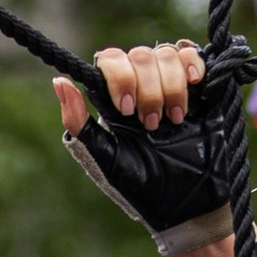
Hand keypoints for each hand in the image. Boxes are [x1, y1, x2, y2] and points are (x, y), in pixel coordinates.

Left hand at [52, 41, 233, 256]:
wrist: (187, 202)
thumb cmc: (142, 187)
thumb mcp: (105, 159)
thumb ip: (79, 123)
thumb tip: (59, 82)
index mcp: (114, 100)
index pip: (110, 60)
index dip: (120, 77)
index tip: (126, 110)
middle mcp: (140, 86)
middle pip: (140, 55)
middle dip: (148, 90)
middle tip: (153, 126)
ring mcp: (169, 83)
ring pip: (166, 53)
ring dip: (172, 86)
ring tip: (176, 119)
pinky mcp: (198, 86)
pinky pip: (191, 55)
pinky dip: (193, 64)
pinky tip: (196, 85)